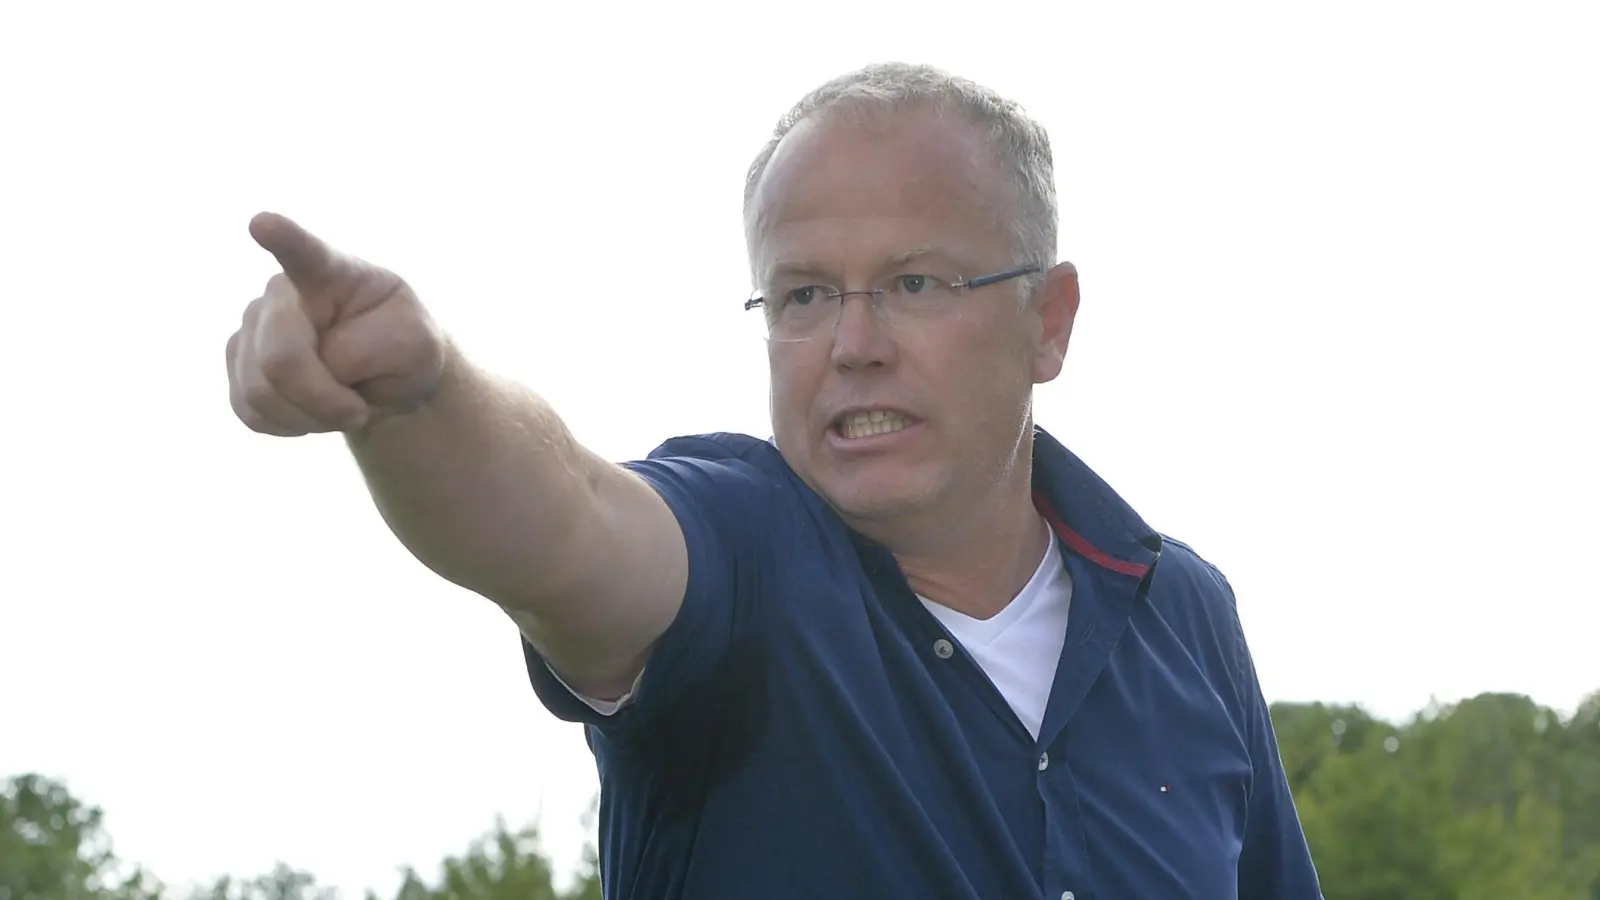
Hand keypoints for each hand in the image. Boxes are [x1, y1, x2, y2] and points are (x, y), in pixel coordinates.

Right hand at [227, 213, 446, 435]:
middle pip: (280, 357)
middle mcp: (281, 293)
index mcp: (333, 273)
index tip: (263, 224)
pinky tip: (313, 411)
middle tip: (359, 410)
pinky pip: (251, 412)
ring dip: (312, 416)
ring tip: (341, 404)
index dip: (283, 238)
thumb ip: (370, 348)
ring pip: (260, 393)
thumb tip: (319, 361)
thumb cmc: (403, 348)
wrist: (387, 375)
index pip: (304, 252)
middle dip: (323, 399)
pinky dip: (291, 426)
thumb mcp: (414, 346)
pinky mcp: (238, 364)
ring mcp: (252, 327)